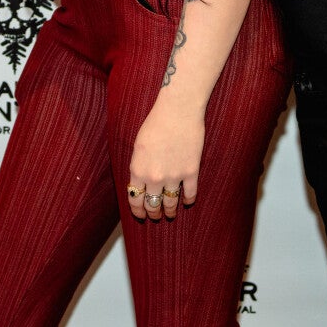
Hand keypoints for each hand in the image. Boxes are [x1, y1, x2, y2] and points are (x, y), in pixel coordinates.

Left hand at [127, 96, 202, 221]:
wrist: (178, 111)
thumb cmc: (156, 123)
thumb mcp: (138, 146)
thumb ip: (139, 167)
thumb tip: (141, 182)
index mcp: (138, 170)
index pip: (135, 199)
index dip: (138, 210)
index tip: (141, 215)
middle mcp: (154, 177)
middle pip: (152, 204)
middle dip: (153, 213)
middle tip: (156, 215)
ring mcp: (174, 176)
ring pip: (170, 203)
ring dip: (170, 211)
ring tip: (170, 214)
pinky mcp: (191, 171)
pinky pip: (190, 194)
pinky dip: (189, 200)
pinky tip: (187, 202)